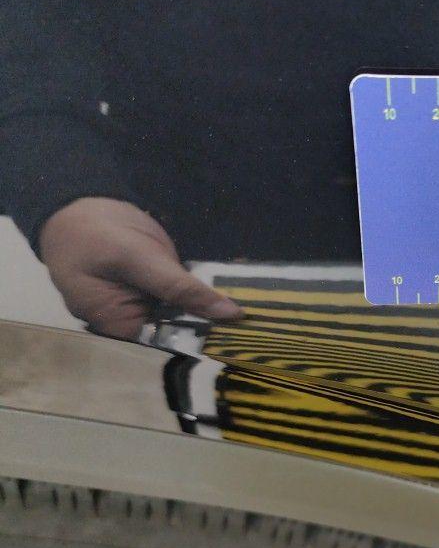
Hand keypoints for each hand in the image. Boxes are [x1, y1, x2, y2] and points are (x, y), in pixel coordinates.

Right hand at [40, 197, 243, 338]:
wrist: (76, 202)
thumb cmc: (95, 232)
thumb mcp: (139, 259)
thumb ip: (181, 288)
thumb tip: (229, 314)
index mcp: (119, 327)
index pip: (169, 344)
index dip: (203, 340)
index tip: (240, 335)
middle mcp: (132, 323)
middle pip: (178, 331)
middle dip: (212, 324)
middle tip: (253, 320)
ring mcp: (144, 305)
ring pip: (184, 314)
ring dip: (212, 308)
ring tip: (251, 311)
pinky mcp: (154, 288)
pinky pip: (182, 296)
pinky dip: (202, 293)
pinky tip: (232, 292)